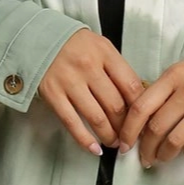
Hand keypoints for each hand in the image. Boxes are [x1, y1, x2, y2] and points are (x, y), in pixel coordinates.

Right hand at [38, 30, 142, 155]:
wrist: (39, 36)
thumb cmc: (74, 44)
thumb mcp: (101, 47)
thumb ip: (118, 69)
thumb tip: (136, 99)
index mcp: (105, 53)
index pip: (131, 86)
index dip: (141, 108)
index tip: (143, 120)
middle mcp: (88, 67)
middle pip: (116, 105)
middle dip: (126, 127)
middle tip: (129, 136)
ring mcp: (69, 81)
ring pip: (97, 118)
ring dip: (109, 136)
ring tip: (114, 142)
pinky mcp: (52, 94)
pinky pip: (72, 122)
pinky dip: (85, 140)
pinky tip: (94, 148)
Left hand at [117, 47, 183, 166]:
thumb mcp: (181, 71)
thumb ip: (161, 91)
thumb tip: (139, 121)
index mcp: (172, 76)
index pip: (141, 107)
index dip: (129, 130)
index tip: (125, 144)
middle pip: (156, 128)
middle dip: (146, 148)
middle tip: (145, 157)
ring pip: (175, 140)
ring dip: (164, 155)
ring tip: (162, 158)